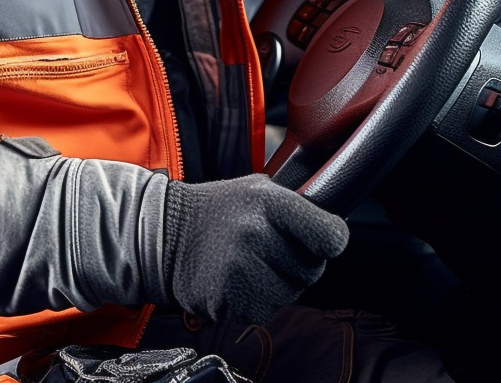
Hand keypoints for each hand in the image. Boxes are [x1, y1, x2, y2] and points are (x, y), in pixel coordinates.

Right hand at [161, 174, 348, 325]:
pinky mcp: (228, 299)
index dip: (330, 239)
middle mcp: (255, 234)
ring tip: (250, 263)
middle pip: (313, 270)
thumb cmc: (218, 209)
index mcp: (268, 201)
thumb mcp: (256, 188)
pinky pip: (266, 311)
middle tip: (271, 249)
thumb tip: (334, 228)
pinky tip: (236, 280)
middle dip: (298, 263)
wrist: (165, 232)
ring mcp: (241, 269)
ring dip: (277, 285)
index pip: (331, 235)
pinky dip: (257, 301)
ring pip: (291, 294)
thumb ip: (294, 205)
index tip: (324, 239)